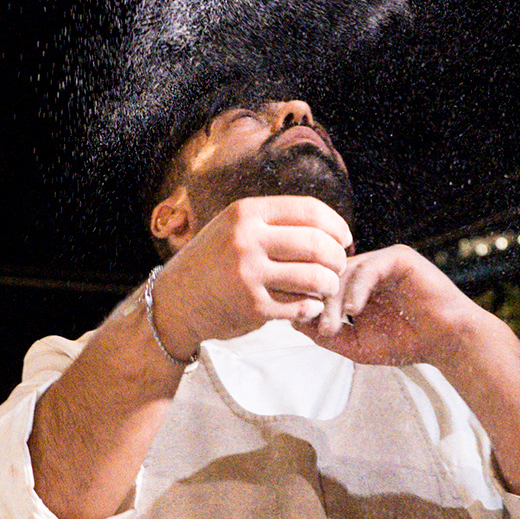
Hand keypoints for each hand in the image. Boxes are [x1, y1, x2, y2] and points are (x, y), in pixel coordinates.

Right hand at [155, 195, 353, 355]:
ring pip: (314, 277)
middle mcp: (247, 240)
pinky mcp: (252, 307)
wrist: (175, 301)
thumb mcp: (234, 227)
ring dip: (329, 284)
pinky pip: (299, 306)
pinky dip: (311, 308)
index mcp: (247, 213)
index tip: (344, 238)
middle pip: (317, 244)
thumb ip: (274, 222)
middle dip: (337, 257)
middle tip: (339, 266)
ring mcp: (249, 274)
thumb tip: (328, 227)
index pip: (309, 210)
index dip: (336, 225)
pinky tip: (309, 306)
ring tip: (328, 287)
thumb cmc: (213, 261)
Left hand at [308, 244, 475, 365]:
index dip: (307, 301)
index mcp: (355, 288)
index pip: (321, 285)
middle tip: (319, 328)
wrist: (447, 342)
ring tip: (335, 325)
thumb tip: (294, 322)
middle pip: (329, 276)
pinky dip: (357, 289)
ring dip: (336, 300)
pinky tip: (354, 310)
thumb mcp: (356, 345)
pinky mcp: (398, 258)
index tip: (297, 322)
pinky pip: (369, 268)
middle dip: (320, 303)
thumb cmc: (407, 344)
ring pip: (346, 272)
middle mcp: (366, 271)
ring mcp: (382, 262)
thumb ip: (326, 335)